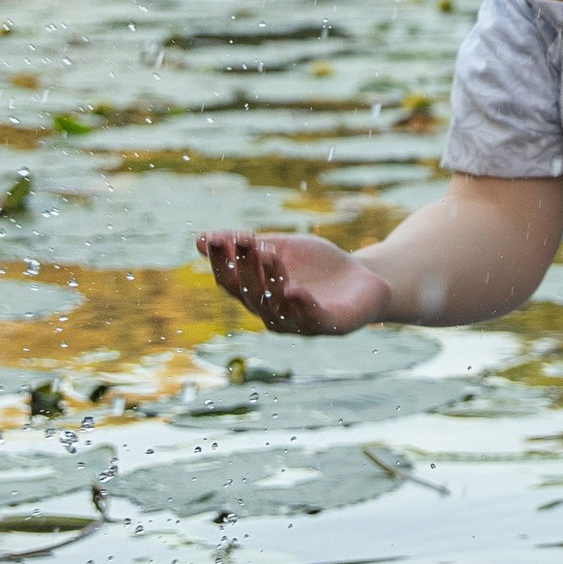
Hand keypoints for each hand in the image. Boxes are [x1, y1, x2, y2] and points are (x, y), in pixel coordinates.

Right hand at [196, 229, 393, 338]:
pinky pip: (311, 318)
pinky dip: (301, 305)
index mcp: (256, 295)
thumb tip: (200, 240)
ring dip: (271, 279)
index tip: (213, 238)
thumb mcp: (279, 248)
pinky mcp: (328, 325)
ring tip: (268, 252)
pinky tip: (294, 290)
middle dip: (245, 265)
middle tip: (244, 238)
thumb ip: (245, 247)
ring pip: (277, 305)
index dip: (219, 261)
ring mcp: (298, 322)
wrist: (363, 277)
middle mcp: (271, 313)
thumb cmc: (315, 265)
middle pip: (250, 292)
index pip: (229, 281)